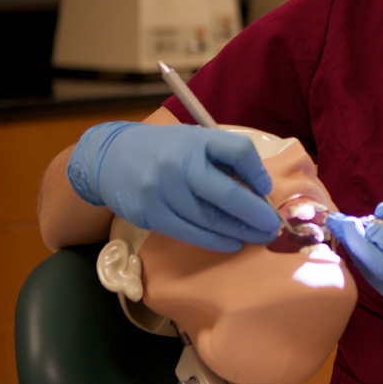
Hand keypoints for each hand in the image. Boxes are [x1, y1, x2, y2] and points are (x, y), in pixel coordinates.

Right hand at [67, 122, 280, 251]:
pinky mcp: (149, 213)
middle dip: (255, 214)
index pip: (238, 151)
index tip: (267, 188)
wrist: (109, 158)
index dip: (258, 171)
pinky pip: (189, 232)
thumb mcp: (194, 141)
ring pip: (209, 219)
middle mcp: (178, 164)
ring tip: (259, 237)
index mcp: (196, 140)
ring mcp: (162, 191)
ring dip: (239, 232)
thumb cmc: (164, 150)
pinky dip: (215, 241)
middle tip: (273, 226)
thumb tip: (259, 189)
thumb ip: (223, 160)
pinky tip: (232, 243)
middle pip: (226, 194)